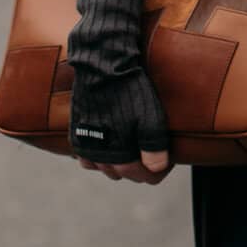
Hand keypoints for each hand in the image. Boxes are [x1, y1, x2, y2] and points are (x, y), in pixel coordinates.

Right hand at [69, 64, 173, 184]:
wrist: (102, 70)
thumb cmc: (130, 93)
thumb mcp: (150, 119)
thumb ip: (154, 148)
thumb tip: (157, 169)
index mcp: (119, 157)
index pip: (145, 177)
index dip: (160, 169)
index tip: (169, 158)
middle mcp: (99, 158)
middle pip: (126, 174)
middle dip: (141, 167)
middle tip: (153, 151)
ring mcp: (85, 148)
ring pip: (106, 168)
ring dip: (119, 163)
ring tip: (132, 148)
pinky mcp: (76, 135)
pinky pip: (88, 159)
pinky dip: (99, 157)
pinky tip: (108, 146)